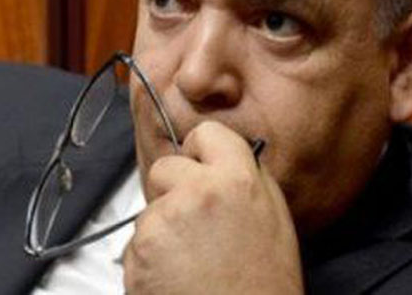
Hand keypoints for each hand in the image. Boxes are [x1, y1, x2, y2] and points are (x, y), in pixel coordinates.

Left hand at [123, 121, 302, 294]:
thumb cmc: (261, 286)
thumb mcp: (273, 221)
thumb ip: (248, 180)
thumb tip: (224, 157)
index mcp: (238, 181)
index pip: (207, 133)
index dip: (202, 151)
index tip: (202, 167)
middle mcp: (199, 192)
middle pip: (166, 167)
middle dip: (173, 190)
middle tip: (195, 224)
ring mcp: (165, 219)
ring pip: (151, 208)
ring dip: (163, 228)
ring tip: (191, 260)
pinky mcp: (141, 249)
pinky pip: (138, 240)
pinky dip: (150, 256)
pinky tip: (175, 275)